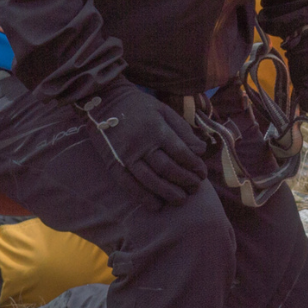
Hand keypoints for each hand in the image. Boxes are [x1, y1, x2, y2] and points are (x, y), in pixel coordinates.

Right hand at [78, 85, 207, 207]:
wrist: (104, 102)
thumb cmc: (140, 106)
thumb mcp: (164, 111)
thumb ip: (183, 130)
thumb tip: (202, 150)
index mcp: (156, 128)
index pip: (180, 152)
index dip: (194, 165)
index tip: (203, 173)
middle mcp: (141, 144)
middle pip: (166, 168)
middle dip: (184, 181)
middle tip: (196, 188)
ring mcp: (125, 156)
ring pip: (149, 180)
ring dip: (167, 193)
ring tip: (181, 200)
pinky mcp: (113, 164)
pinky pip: (128, 185)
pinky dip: (142, 197)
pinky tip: (156, 205)